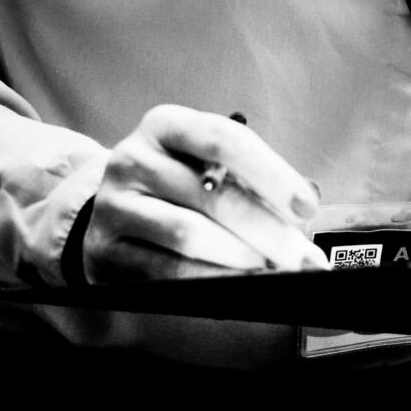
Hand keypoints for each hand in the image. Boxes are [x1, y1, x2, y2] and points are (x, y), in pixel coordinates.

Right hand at [83, 103, 327, 281]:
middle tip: (299, 256)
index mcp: (164, 125)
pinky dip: (208, 279)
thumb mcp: (204, 165)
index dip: (271, 173)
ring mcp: (113, 206)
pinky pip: (165, 271)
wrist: (108, 210)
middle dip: (266, 228)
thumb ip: (252, 186)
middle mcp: (132, 159)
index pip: (223, 138)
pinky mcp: (103, 252)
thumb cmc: (174, 184)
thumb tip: (305, 225)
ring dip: (239, 256)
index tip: (307, 206)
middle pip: (210, 194)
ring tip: (270, 268)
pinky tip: (235, 285)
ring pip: (187, 234)